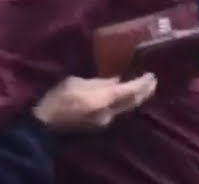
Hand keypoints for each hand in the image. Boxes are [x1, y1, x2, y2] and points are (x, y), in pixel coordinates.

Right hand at [32, 74, 157, 132]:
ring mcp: (105, 121)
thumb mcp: (78, 82)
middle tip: (152, 80)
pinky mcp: (99, 124)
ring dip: (135, 96)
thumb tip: (116, 81)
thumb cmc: (59, 97)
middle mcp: (109, 113)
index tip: (152, 74)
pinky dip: (124, 101)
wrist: (46, 123)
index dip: (143, 83)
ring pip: (126, 107)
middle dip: (145, 91)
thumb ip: (100, 82)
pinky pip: (117, 110)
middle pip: (133, 102)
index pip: (131, 91)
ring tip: (142, 85)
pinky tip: (123, 94)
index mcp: (103, 99)